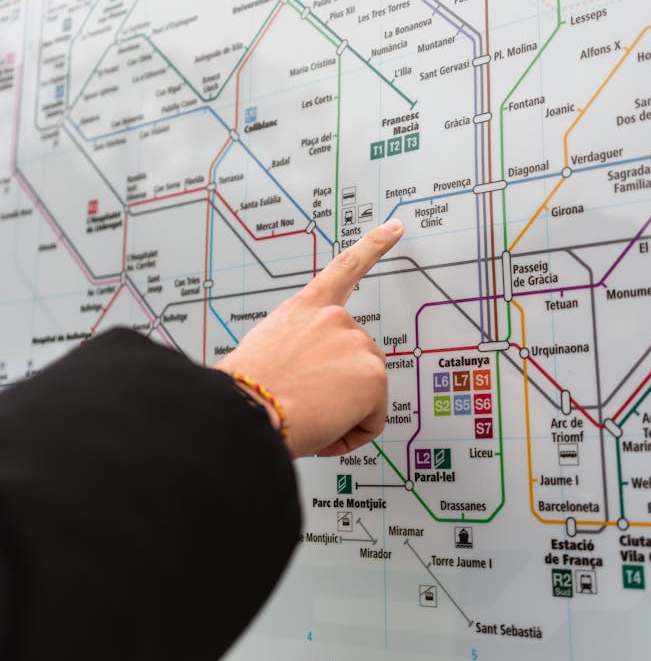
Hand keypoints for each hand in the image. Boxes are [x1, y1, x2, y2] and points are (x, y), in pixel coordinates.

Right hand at [213, 219, 403, 457]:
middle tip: (302, 402)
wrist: (244, 410)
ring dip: (342, 413)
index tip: (396, 227)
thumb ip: (301, 350)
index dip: (374, 244)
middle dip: (338, 388)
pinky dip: (351, 433)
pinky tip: (323, 428)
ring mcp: (356, 344)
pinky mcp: (372, 375)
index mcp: (305, 308)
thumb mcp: (268, 351)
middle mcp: (334, 318)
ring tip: (305, 414)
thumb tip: (310, 377)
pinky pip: (372, 420)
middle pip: (357, 360)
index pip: (344, 268)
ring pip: (364, 394)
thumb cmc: (245, 391)